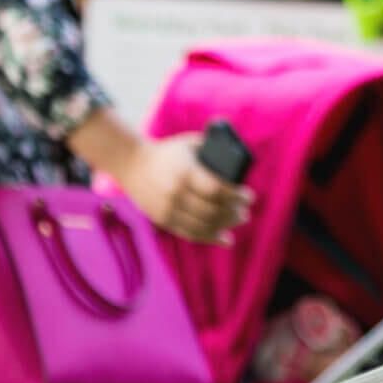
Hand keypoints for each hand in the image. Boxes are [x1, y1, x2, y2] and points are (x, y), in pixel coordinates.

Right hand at [119, 134, 252, 244]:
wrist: (132, 164)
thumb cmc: (168, 152)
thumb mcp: (190, 143)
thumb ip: (213, 148)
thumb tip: (239, 157)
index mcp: (185, 172)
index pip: (216, 189)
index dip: (236, 196)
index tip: (249, 197)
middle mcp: (176, 193)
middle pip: (212, 210)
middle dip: (234, 212)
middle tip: (246, 211)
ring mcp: (168, 209)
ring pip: (203, 225)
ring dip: (225, 225)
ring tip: (239, 220)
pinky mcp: (163, 220)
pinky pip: (190, 233)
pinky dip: (210, 237)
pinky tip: (225, 238)